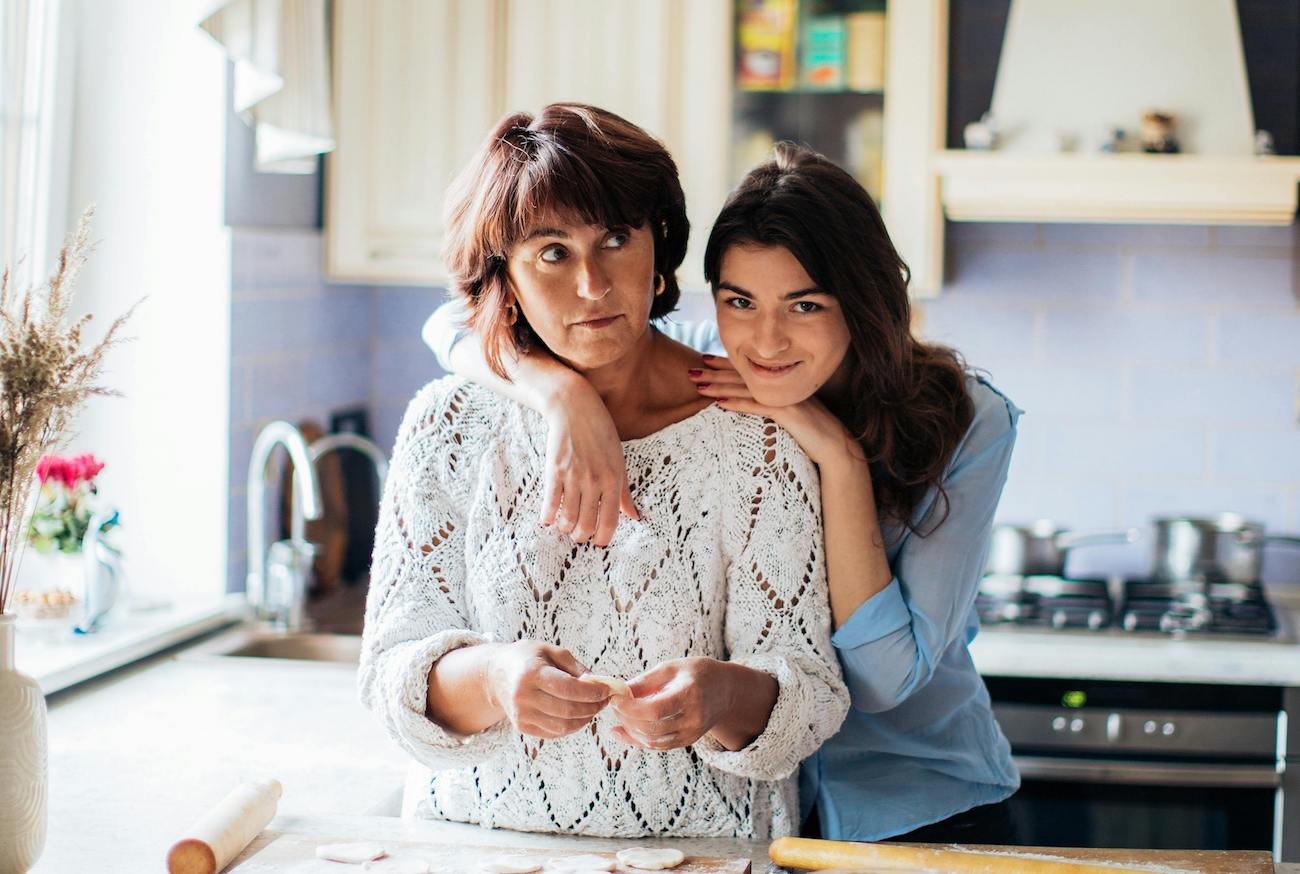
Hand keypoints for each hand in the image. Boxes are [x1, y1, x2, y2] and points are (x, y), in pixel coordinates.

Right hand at [487, 641, 611, 738]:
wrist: (495, 674)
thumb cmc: (526, 658)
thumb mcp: (550, 650)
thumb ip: (575, 667)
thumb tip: (599, 683)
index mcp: (531, 673)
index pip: (568, 688)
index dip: (592, 692)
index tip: (607, 690)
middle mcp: (523, 696)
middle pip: (567, 710)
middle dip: (592, 707)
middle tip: (605, 700)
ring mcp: (521, 715)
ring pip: (563, 726)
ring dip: (585, 719)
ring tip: (594, 707)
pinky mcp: (522, 727)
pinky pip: (554, 733)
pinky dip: (571, 726)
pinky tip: (578, 715)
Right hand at [540, 379, 638, 546]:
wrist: (575, 408)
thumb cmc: (600, 433)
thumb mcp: (619, 461)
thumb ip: (624, 492)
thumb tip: (635, 517)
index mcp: (614, 480)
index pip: (611, 520)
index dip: (604, 537)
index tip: (599, 543)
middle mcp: (595, 481)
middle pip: (587, 523)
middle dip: (582, 536)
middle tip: (580, 536)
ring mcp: (573, 476)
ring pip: (568, 517)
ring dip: (566, 528)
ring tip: (566, 528)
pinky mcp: (554, 471)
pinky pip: (551, 502)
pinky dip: (548, 516)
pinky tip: (548, 521)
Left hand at [609, 657, 734, 750]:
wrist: (725, 690)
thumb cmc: (696, 673)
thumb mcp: (671, 668)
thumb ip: (645, 681)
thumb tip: (619, 692)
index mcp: (690, 693)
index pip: (656, 709)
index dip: (631, 708)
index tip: (615, 699)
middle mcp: (694, 717)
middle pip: (652, 727)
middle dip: (627, 718)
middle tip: (614, 706)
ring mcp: (692, 733)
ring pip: (653, 741)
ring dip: (631, 731)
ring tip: (619, 716)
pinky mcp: (688, 741)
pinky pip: (659, 746)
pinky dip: (638, 740)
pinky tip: (623, 731)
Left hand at [689, 355, 863, 467]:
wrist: (837, 446)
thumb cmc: (813, 434)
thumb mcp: (790, 415)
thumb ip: (772, 405)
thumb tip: (750, 403)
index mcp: (780, 383)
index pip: (748, 369)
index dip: (725, 364)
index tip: (705, 359)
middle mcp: (781, 385)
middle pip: (742, 376)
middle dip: (715, 372)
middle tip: (691, 369)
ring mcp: (784, 397)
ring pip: (745, 388)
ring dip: (719, 386)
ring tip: (698, 385)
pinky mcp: (788, 412)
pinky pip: (757, 406)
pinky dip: (738, 403)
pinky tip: (720, 403)